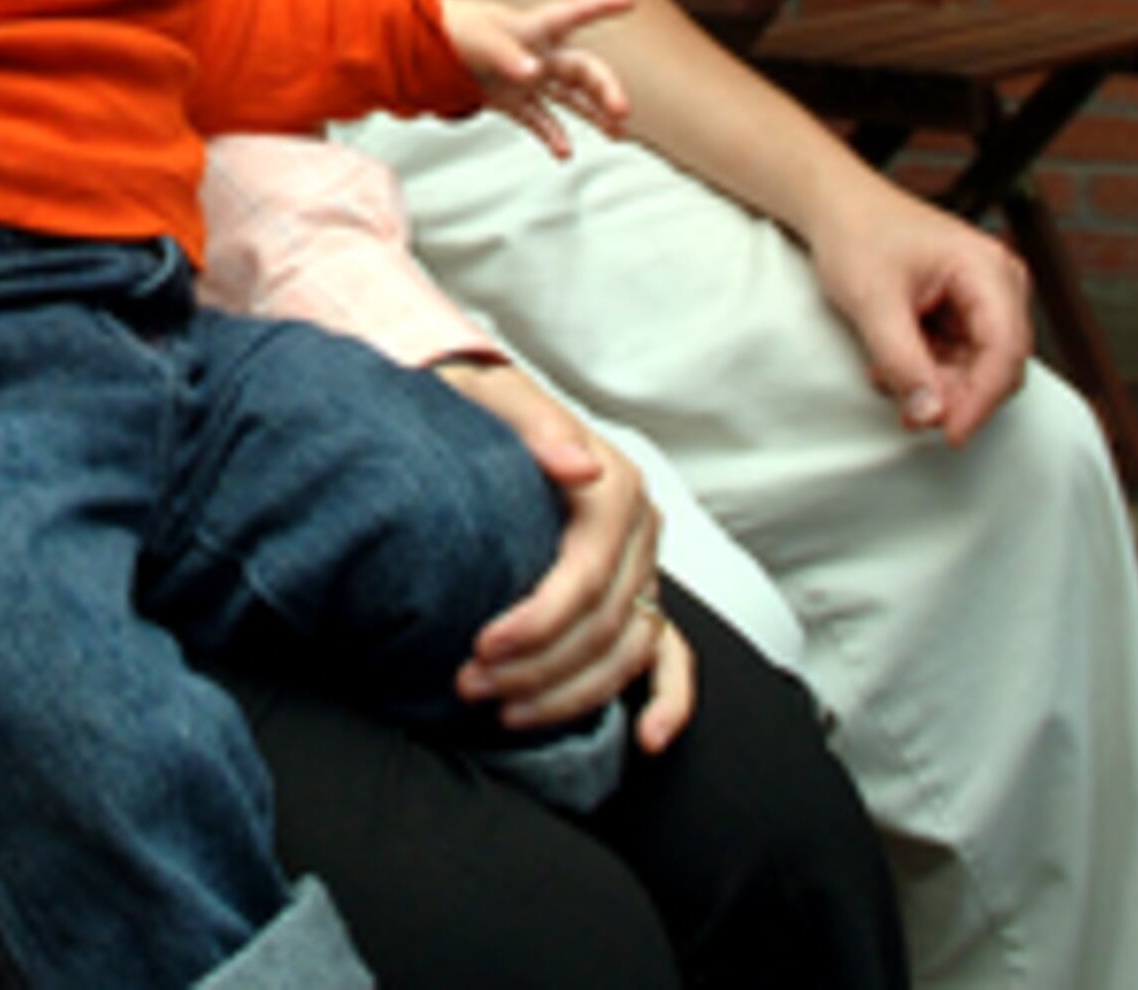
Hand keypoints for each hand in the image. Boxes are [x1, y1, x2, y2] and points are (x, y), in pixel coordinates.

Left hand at [433, 357, 693, 753]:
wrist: (487, 413)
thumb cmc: (485, 410)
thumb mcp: (496, 398)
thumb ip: (536, 424)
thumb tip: (578, 463)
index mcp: (614, 486)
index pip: (586, 576)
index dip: (537, 622)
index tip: (480, 647)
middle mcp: (641, 531)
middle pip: (603, 625)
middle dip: (535, 667)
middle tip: (468, 684)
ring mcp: (645, 569)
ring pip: (626, 653)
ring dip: (569, 695)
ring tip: (503, 711)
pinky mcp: (639, 596)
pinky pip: (669, 657)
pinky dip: (668, 702)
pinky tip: (645, 739)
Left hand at [438, 0, 633, 157]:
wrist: (431, 50)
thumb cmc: (460, 31)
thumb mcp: (481, 38)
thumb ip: (507, 56)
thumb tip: (532, 73)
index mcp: (535, 28)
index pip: (574, 13)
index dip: (602, 5)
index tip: (629, 0)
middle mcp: (541, 53)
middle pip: (583, 68)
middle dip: (606, 87)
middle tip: (622, 109)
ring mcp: (531, 79)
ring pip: (572, 98)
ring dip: (594, 115)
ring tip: (618, 134)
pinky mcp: (515, 101)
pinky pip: (540, 120)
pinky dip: (552, 136)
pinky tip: (564, 152)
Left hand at [806, 180, 1033, 444]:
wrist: (838, 208)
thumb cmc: (857, 235)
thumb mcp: (872, 300)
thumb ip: (901, 360)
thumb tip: (929, 414)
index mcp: (987, 269)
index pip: (1006, 349)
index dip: (981, 399)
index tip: (950, 433)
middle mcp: (999, 283)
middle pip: (998, 365)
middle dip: (953, 395)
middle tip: (907, 412)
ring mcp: (986, 298)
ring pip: (978, 368)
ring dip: (935, 386)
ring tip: (884, 376)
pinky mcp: (966, 312)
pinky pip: (960, 359)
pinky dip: (927, 372)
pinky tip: (888, 366)